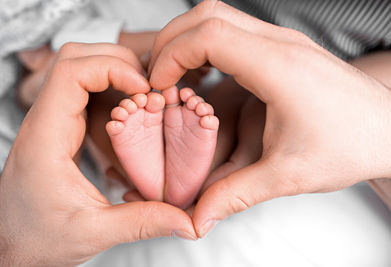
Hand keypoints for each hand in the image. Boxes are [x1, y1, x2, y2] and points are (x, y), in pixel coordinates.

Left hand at [0, 43, 195, 265]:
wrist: (9, 245)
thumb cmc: (37, 238)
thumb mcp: (93, 233)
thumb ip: (142, 223)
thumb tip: (185, 220)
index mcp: (46, 139)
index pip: (71, 72)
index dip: (112, 69)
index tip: (143, 89)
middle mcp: (44, 122)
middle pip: (74, 58)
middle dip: (117, 62)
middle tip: (147, 87)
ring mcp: (50, 122)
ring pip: (76, 69)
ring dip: (113, 71)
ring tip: (142, 94)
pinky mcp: (59, 129)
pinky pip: (81, 90)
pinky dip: (108, 87)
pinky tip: (128, 109)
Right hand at [148, 1, 390, 236]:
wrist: (389, 130)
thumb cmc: (350, 146)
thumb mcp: (289, 175)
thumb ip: (237, 194)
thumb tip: (200, 217)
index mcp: (278, 67)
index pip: (208, 35)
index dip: (171, 56)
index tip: (158, 86)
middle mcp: (280, 44)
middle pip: (206, 15)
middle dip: (171, 42)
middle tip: (158, 78)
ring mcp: (283, 42)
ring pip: (219, 17)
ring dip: (188, 41)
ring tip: (175, 77)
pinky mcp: (284, 48)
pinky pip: (235, 31)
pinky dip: (207, 46)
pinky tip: (205, 76)